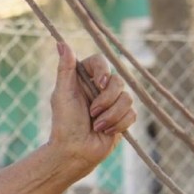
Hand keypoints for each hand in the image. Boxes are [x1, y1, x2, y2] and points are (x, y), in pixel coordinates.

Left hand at [49, 41, 135, 172]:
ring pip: (127, 98)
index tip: (99, 83)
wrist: (75, 151)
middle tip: (92, 113)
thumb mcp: (62, 94)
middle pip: (117, 80)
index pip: (100, 61)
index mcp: (83, 79)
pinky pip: (132, 113)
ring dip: (111, 115)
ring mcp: (112, 103)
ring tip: (97, 126)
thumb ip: (65, 69)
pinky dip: (118, 124)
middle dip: (107, 99)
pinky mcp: (122, 117)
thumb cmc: (65, 123)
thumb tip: (61, 42)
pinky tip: (105, 132)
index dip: (103, 70)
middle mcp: (99, 88)